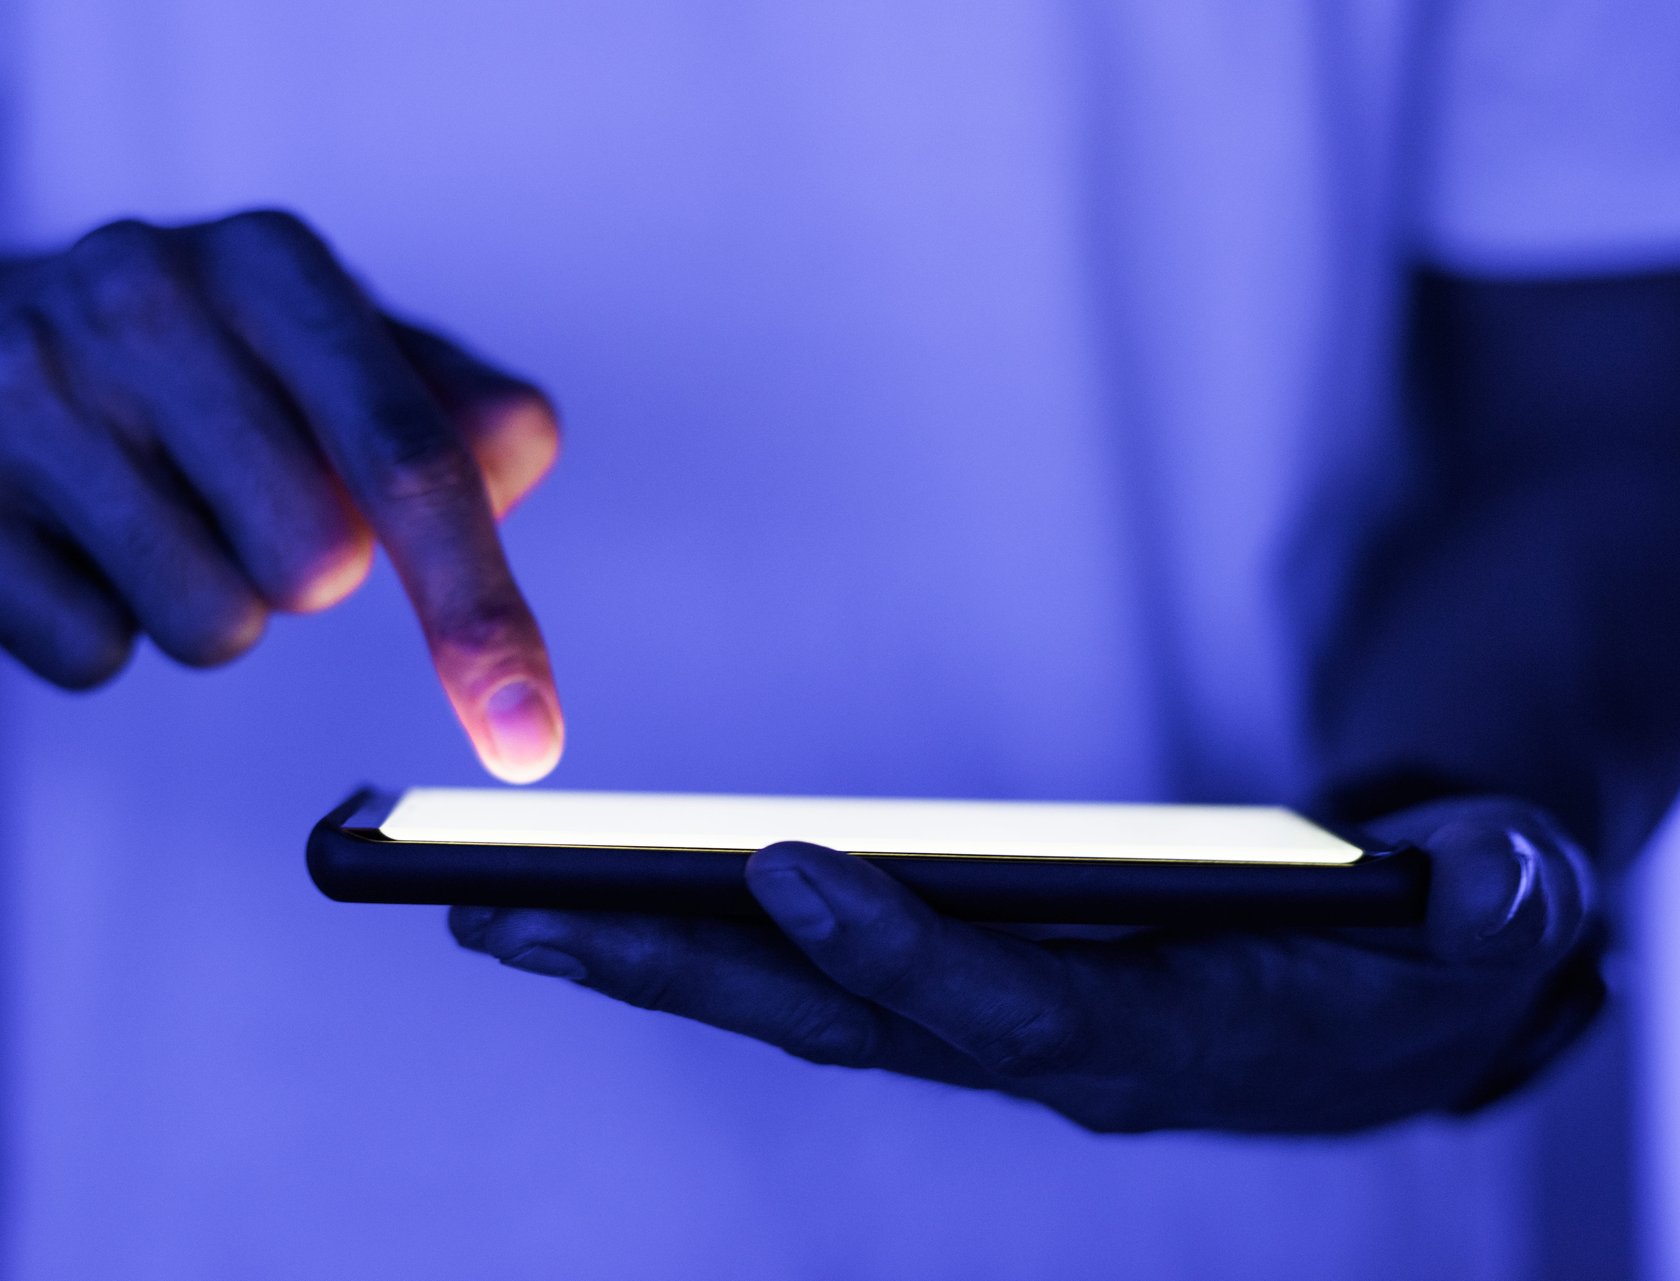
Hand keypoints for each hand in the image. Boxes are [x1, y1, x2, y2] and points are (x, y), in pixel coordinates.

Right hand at [0, 212, 562, 780]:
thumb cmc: (199, 362)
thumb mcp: (348, 352)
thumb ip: (461, 412)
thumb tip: (518, 453)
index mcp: (269, 261)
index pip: (407, 458)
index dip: (480, 611)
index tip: (525, 736)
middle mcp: (135, 290)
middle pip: (316, 565)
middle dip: (309, 575)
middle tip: (247, 504)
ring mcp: (12, 377)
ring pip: (206, 626)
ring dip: (211, 607)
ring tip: (156, 514)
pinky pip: (88, 655)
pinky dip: (105, 631)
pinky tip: (71, 540)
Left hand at [450, 796, 1599, 1130]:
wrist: (1401, 1005)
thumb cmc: (1437, 943)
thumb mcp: (1496, 908)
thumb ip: (1496, 894)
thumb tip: (1493, 864)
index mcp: (1175, 1034)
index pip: (1015, 1006)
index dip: (901, 946)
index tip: (777, 863)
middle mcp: (1059, 1055)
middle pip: (844, 1022)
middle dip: (674, 973)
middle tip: (501, 912)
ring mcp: (996, 1034)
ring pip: (798, 1010)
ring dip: (644, 964)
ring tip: (489, 910)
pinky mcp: (968, 1001)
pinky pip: (815, 982)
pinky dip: (701, 950)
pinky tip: (598, 915)